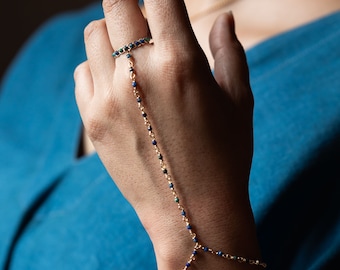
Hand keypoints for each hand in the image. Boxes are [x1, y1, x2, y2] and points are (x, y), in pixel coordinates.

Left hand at [74, 0, 260, 268]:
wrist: (192, 212)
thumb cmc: (225, 156)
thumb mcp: (239, 101)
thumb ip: (231, 51)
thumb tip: (225, 17)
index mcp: (180, 63)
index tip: (166, 3)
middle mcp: (138, 75)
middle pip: (116, 5)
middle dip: (132, 5)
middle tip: (147, 21)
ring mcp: (109, 99)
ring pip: (94, 35)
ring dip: (114, 33)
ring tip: (133, 52)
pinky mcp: (93, 122)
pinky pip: (82, 73)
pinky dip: (97, 66)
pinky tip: (118, 82)